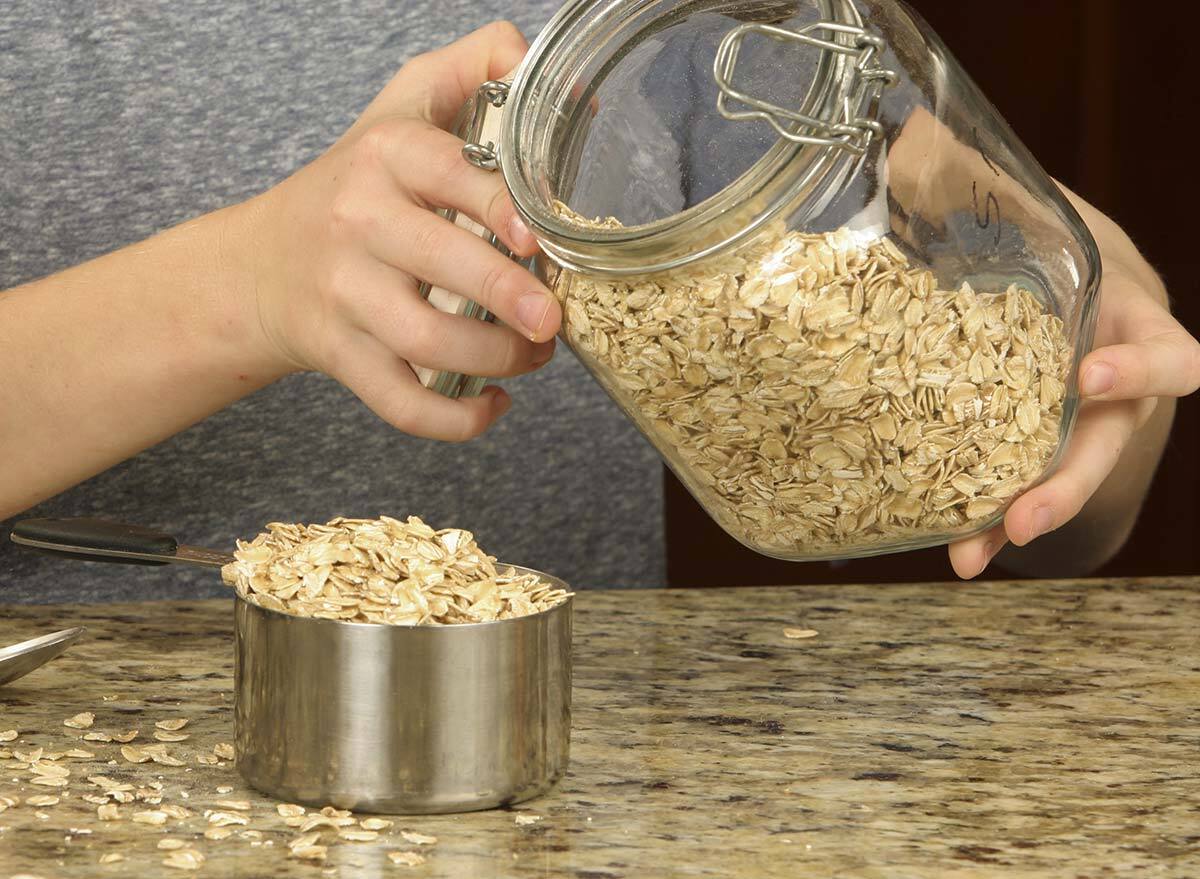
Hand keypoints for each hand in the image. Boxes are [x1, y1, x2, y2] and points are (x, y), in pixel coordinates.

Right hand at [243, 22, 560, 441]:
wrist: (265, 264)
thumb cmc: (358, 185)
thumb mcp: (404, 106)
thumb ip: (476, 68)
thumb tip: (562, 81)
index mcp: (384, 155)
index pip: (448, 173)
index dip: (499, 206)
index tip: (538, 236)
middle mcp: (358, 220)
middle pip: (443, 265)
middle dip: (512, 299)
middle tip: (555, 319)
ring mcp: (344, 294)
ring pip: (426, 340)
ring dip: (497, 359)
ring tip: (536, 353)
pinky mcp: (340, 354)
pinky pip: (398, 402)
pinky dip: (453, 420)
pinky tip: (494, 406)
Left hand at [950, 186, 1199, 577]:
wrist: (1060, 279)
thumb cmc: (1053, 239)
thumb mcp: (1026, 206)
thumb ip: (969, 175)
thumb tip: (896, 135)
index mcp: (1129, 314)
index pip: (1167, 346)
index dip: (1138, 362)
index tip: (1088, 370)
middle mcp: (1114, 377)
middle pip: (1110, 437)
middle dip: (1068, 479)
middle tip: (1024, 516)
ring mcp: (1077, 417)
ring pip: (1064, 476)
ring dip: (1018, 518)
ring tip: (968, 557)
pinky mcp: (1033, 439)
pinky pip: (1018, 481)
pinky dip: (984, 515)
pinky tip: (948, 545)